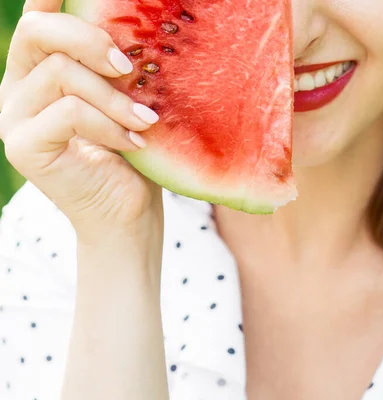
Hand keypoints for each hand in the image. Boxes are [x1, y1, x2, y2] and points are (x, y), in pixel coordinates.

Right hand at [0, 0, 164, 241]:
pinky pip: (68, 113)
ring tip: (147, 122)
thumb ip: (117, 68)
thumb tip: (136, 31)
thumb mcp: (128, 101)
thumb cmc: (132, 155)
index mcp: (40, 72)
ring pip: (60, 75)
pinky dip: (109, 126)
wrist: (127, 214)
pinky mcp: (23, 147)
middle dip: (90, 41)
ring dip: (114, 98)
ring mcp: (15, 118)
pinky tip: (134, 144)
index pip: (36, 20)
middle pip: (37, 32)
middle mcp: (18, 88)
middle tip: (130, 68)